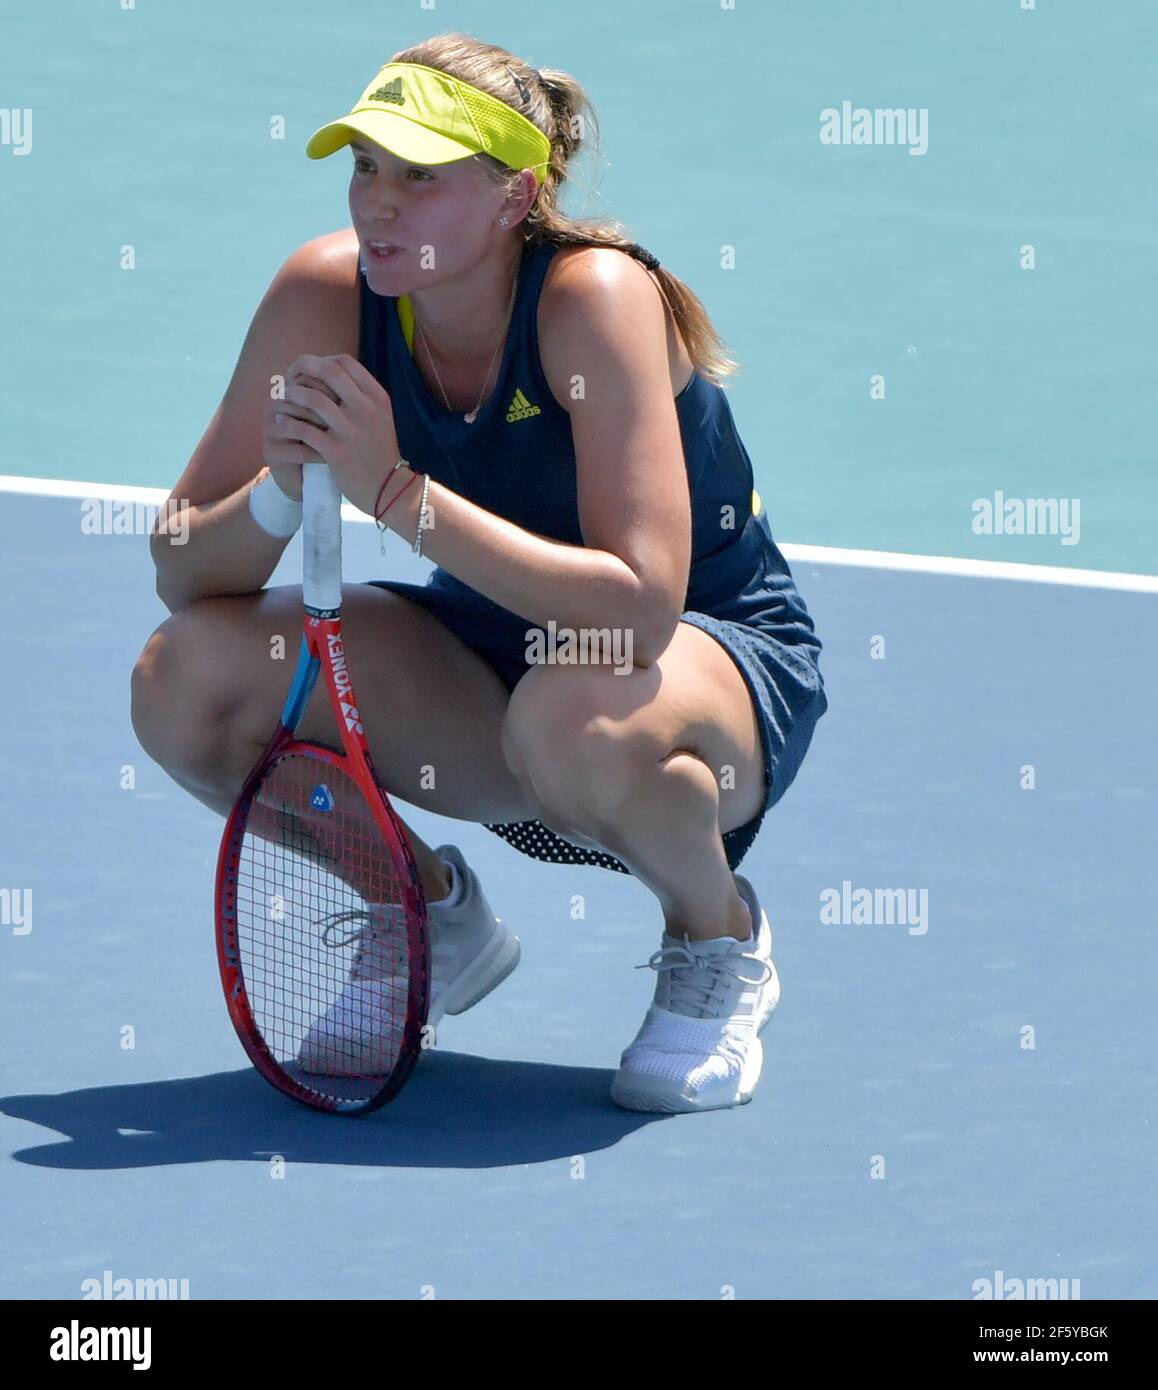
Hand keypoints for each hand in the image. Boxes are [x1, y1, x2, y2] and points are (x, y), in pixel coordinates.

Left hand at [277, 353, 404, 515]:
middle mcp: (366, 410)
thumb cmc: (379, 451)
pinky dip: (289, 423)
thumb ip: (361, 396)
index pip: (345, 363)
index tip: (308, 369)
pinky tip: (282, 422)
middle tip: (290, 374)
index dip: (321, 360)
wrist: (388, 488)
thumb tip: (332, 374)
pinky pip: (304, 430)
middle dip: (304, 368)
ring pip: (313, 398)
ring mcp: (351, 431)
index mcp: (377, 398)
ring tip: (283, 397)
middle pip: (329, 372)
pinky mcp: (336, 452)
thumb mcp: (380, 417)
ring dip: (293, 394)